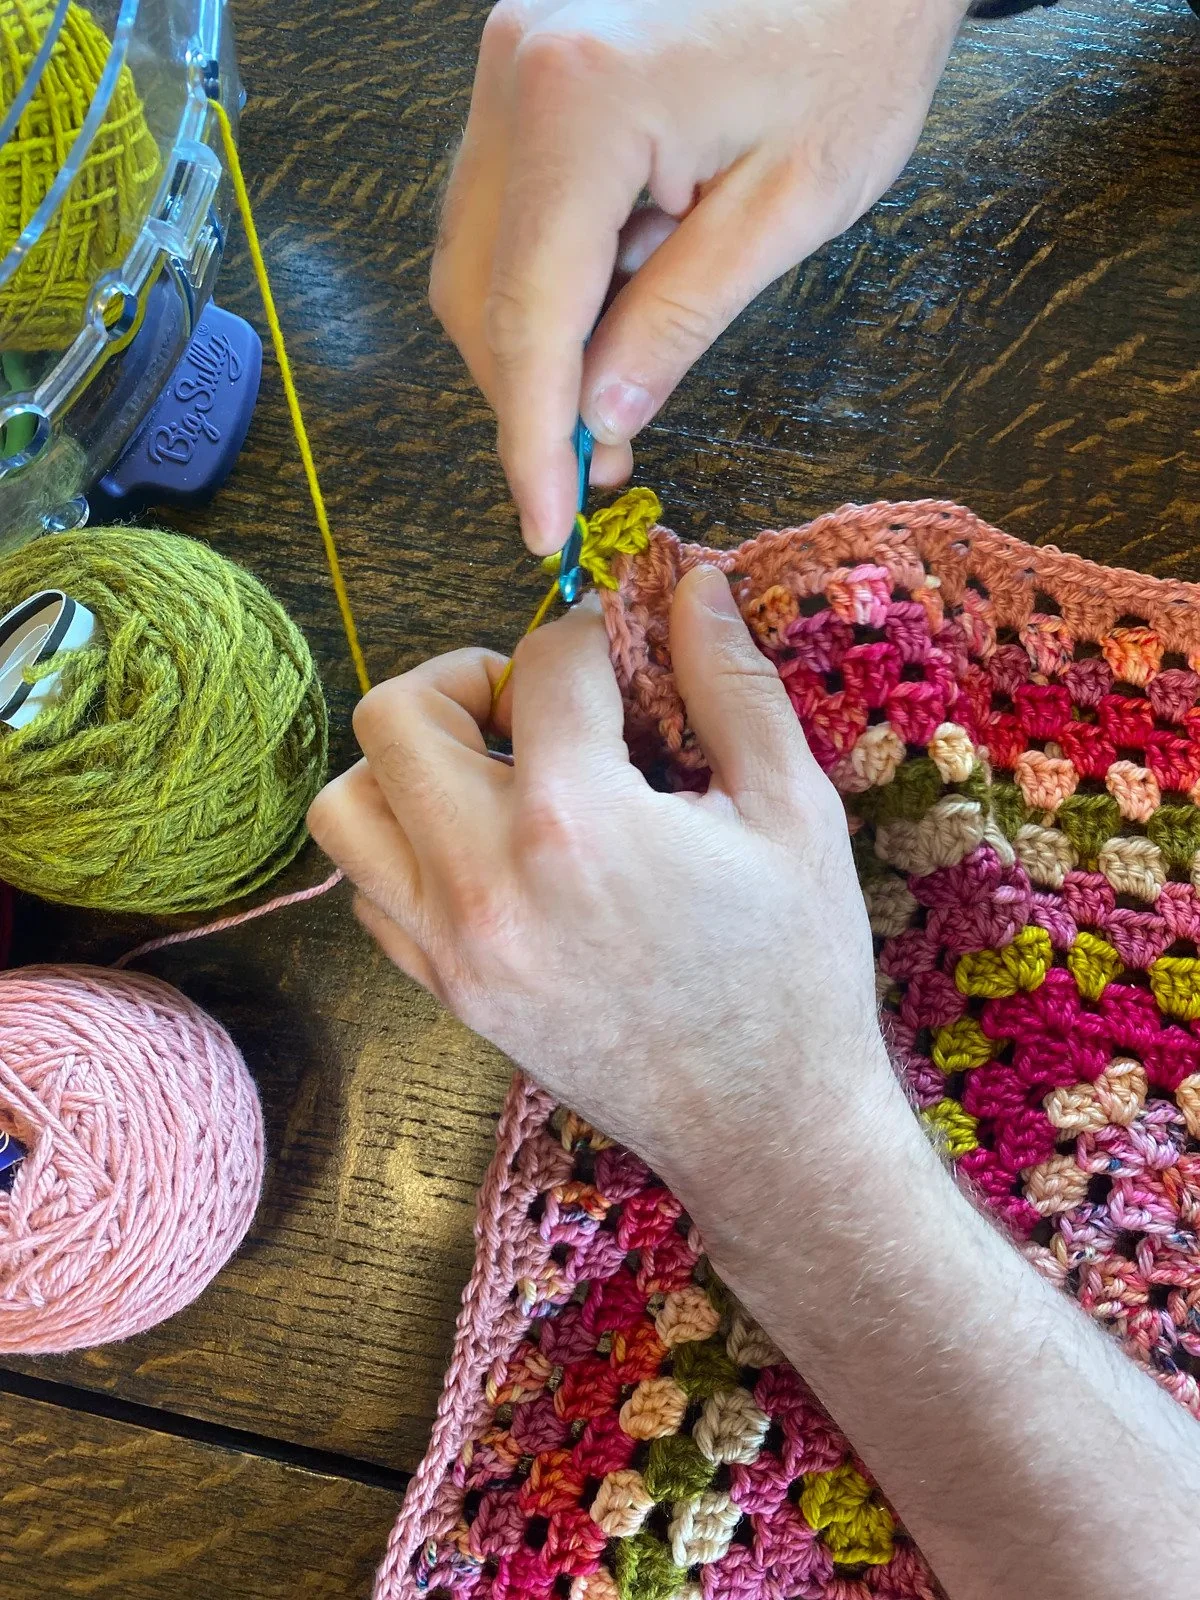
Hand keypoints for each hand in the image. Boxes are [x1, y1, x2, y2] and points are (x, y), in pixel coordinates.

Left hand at [308, 565, 909, 1219]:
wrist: (767, 1130)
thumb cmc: (794, 970)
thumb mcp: (792, 811)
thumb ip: (730, 684)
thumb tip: (689, 585)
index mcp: (576, 821)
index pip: (546, 662)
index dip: (597, 630)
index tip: (632, 646)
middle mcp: (485, 879)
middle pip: (395, 713)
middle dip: (469, 677)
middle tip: (543, 706)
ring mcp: (451, 945)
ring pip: (349, 806)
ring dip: (411, 764)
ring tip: (499, 773)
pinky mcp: (447, 991)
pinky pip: (370, 890)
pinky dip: (407, 846)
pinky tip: (491, 850)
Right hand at [431, 0, 967, 553]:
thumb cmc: (854, 47)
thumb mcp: (786, 208)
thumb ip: (679, 318)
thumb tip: (601, 417)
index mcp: (581, 102)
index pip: (526, 313)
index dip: (530, 439)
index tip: (543, 526)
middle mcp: (516, 73)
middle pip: (476, 291)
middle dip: (528, 398)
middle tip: (597, 470)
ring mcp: (509, 65)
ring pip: (474, 258)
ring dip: (534, 347)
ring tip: (613, 397)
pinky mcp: (526, 71)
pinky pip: (503, 213)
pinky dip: (545, 287)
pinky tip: (609, 314)